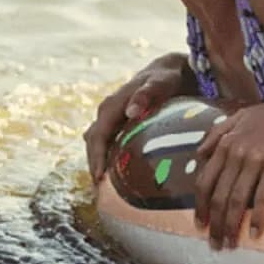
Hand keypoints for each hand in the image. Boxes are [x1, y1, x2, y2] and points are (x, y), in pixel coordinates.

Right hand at [85, 53, 188, 180]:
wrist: (170, 70)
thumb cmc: (167, 77)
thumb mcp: (161, 82)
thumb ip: (148, 93)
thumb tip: (131, 111)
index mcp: (112, 105)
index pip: (98, 135)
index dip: (96, 157)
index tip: (98, 179)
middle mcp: (107, 113)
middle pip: (93, 143)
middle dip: (94, 165)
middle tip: (99, 192)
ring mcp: (111, 119)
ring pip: (98, 144)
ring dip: (98, 163)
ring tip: (104, 189)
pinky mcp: (118, 124)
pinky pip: (107, 143)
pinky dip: (107, 158)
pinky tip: (116, 175)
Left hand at [192, 92, 263, 248]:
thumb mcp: (241, 115)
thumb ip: (217, 132)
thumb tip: (198, 154)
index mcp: (225, 143)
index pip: (204, 181)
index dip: (200, 206)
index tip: (200, 225)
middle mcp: (235, 151)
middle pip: (218, 195)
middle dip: (214, 224)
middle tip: (214, 245)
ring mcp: (255, 158)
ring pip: (236, 200)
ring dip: (231, 226)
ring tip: (231, 245)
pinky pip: (263, 196)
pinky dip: (258, 217)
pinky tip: (256, 233)